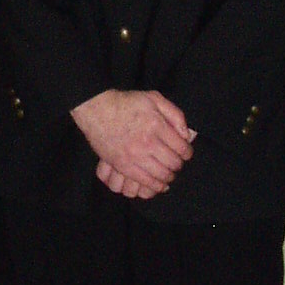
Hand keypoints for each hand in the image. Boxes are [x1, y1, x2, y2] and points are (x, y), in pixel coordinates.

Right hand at [71, 89, 193, 200]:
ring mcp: (134, 156)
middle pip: (173, 163)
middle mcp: (147, 142)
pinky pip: (144, 181)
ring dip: (169, 176)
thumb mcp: (154, 98)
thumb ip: (175, 114)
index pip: (181, 148)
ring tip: (168, 173)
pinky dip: (155, 186)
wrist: (97, 110)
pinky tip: (159, 184)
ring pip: (161, 175)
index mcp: (157, 126)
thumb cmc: (127, 103)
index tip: (186, 153)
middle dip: (179, 165)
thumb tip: (186, 135)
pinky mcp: (123, 165)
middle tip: (177, 163)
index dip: (187, 152)